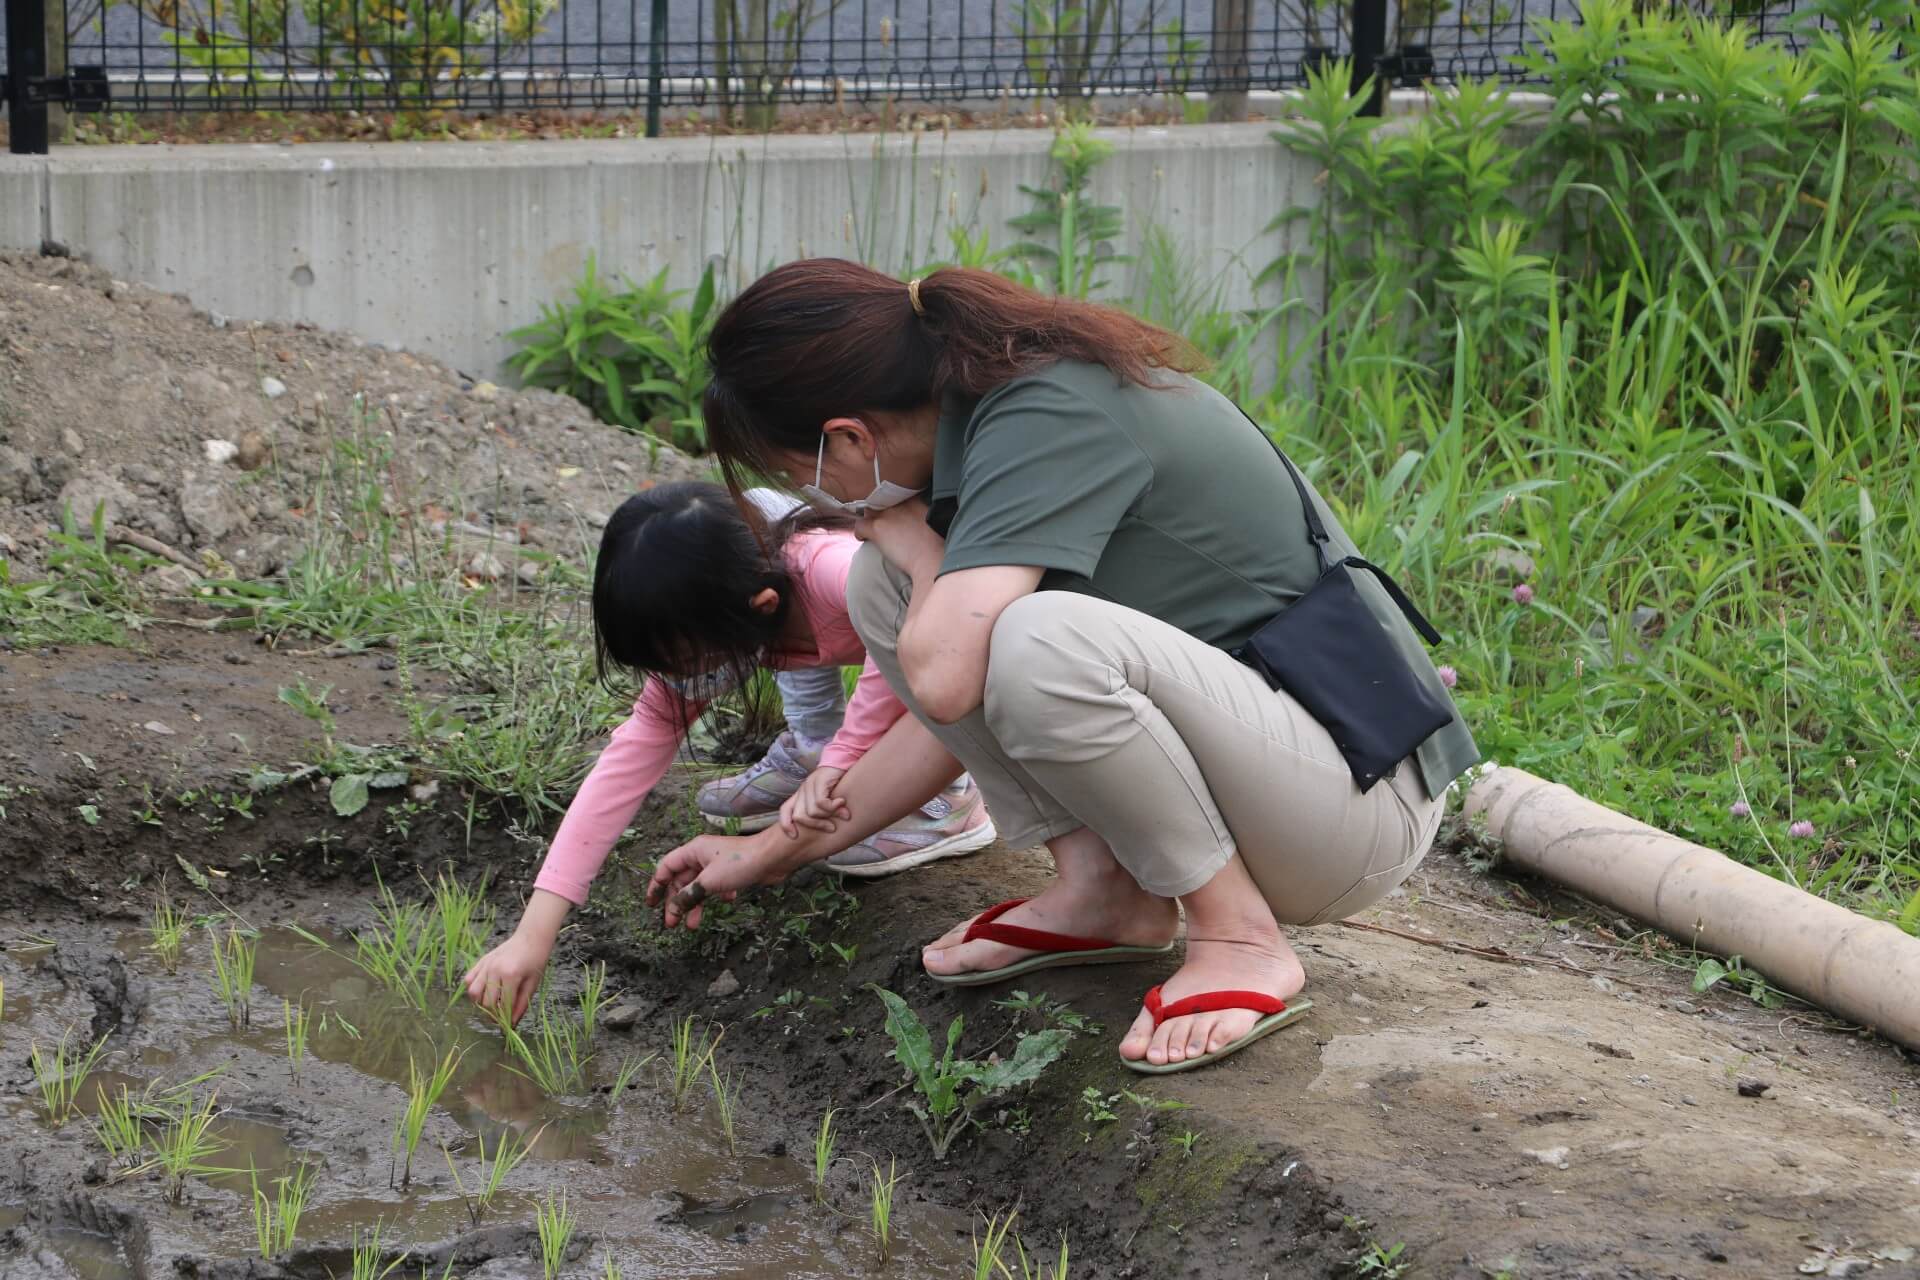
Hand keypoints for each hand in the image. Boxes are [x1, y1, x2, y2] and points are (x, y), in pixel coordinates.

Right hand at [463, 929, 552, 1026]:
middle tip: (501, 1016)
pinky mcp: (481, 961)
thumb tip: (511, 1024)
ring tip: (493, 1002)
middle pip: (486, 1002)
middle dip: (492, 1013)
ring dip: (481, 1002)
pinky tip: (485, 991)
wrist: (531, 938)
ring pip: (473, 993)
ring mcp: (486, 965)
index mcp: (511, 975)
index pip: (502, 1006)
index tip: (508, 1025)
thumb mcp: (533, 984)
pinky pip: (468, 979)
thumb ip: (521, 1004)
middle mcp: (494, 970)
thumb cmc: (536, 960)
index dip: (505, 1019)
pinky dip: (473, 989)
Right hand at [645, 833, 790, 929]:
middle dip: (677, 902)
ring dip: (695, 905)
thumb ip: (688, 896)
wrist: (773, 858)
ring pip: (698, 886)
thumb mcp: (708, 882)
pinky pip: (715, 886)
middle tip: (673, 923)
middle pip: (681, 880)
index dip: (656, 886)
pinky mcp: (731, 872)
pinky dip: (716, 896)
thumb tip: (673, 909)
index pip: (665, 868)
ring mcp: (717, 864)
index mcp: (692, 851)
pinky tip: (726, 901)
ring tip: (693, 925)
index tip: (651, 905)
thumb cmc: (740, 864)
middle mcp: (702, 855)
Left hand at [780, 766, 849, 836]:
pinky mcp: (819, 781)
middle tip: (832, 828)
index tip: (793, 836)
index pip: (785, 810)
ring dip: (829, 816)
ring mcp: (809, 785)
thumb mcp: (830, 799)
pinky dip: (833, 807)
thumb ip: (825, 812)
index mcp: (801, 795)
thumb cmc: (839, 782)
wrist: (845, 758)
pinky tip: (842, 802)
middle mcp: (802, 790)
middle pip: (798, 816)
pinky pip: (821, 803)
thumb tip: (831, 828)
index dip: (786, 824)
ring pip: (811, 811)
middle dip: (816, 826)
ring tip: (843, 813)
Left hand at [854, 498, 941, 574]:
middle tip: (882, 525)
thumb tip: (910, 518)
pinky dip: (860, 533)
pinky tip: (864, 539)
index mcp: (914, 499)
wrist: (932, 560)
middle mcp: (899, 502)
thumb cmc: (936, 547)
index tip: (892, 516)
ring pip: (868, 511)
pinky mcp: (877, 527)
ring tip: (874, 531)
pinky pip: (859, 526)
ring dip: (869, 521)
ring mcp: (887, 514)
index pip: (894, 495)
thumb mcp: (933, 521)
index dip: (890, 505)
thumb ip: (920, 513)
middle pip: (880, 501)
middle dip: (879, 512)